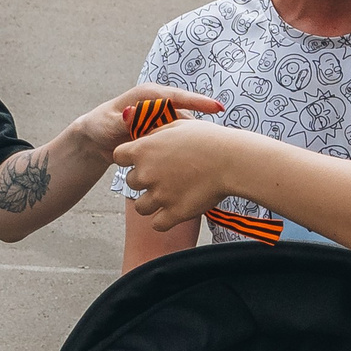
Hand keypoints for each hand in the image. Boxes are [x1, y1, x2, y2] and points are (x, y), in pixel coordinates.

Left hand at [64, 84, 223, 163]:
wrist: (96, 138)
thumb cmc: (101, 126)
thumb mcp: (109, 123)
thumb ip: (122, 120)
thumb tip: (131, 115)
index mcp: (149, 95)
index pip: (176, 97)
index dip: (197, 102)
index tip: (217, 108)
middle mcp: (159, 106)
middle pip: (185, 116)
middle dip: (199, 128)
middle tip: (215, 140)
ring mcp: (161, 122)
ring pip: (182, 132)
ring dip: (192, 143)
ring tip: (207, 155)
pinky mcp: (161, 137)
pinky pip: (175, 143)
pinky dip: (182, 152)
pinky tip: (194, 164)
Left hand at [113, 116, 267, 221]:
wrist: (232, 160)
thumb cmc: (209, 139)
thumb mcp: (178, 125)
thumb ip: (156, 131)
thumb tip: (145, 136)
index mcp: (143, 149)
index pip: (118, 156)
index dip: (130, 158)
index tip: (144, 158)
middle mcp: (146, 173)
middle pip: (130, 182)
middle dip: (144, 180)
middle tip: (165, 176)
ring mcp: (158, 196)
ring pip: (140, 207)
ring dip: (152, 203)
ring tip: (170, 196)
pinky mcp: (173, 214)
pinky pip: (156, 225)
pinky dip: (164, 220)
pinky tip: (175, 211)